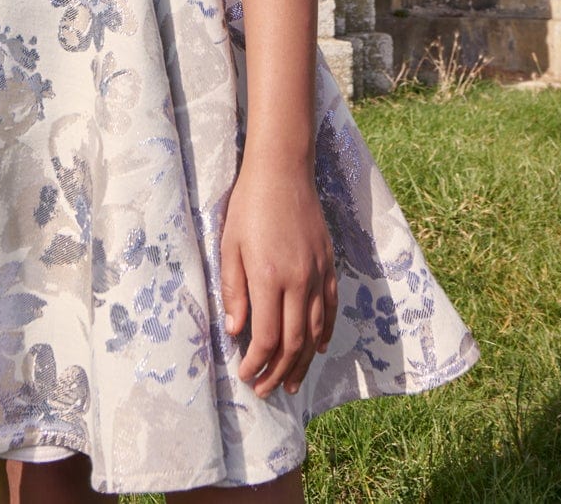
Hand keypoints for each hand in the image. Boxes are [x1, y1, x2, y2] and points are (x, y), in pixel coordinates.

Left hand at [220, 157, 337, 398]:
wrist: (283, 170)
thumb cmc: (249, 205)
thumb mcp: (230, 246)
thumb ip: (234, 290)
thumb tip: (235, 331)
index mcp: (269, 276)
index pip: (267, 336)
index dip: (256, 363)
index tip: (245, 375)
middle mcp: (298, 279)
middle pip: (293, 341)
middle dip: (278, 371)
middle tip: (265, 390)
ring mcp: (317, 272)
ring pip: (315, 330)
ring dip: (303, 361)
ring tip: (290, 382)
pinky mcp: (328, 262)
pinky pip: (330, 306)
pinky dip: (325, 332)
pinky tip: (318, 347)